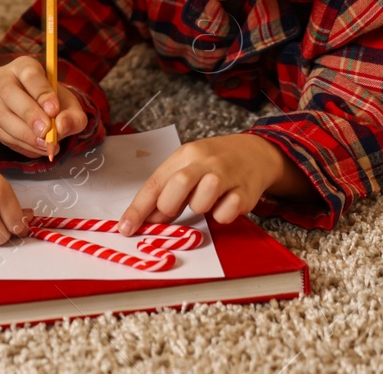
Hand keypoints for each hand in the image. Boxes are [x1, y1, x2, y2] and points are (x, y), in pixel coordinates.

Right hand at [0, 55, 87, 159]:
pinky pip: (3, 134)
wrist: (44, 115)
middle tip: (46, 130)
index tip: (54, 110)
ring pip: (2, 116)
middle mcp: (3, 79)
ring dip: (25, 134)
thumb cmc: (55, 104)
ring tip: (47, 143)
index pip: (29, 74)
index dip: (41, 92)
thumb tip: (60, 126)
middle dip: (28, 113)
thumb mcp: (71, 108)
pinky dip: (23, 144)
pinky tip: (39, 147)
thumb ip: (72, 116)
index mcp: (24, 66)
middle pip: (8, 91)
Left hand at [118, 134, 288, 234]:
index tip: (126, 228)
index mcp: (185, 155)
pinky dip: (221, 215)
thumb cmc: (215, 163)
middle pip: (177, 185)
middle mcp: (205, 161)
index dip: (138, 208)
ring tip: (207, 201)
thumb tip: (149, 218)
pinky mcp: (246, 192)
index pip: (155, 183)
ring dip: (200, 208)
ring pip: (203, 201)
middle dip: (169, 206)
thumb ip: (168, 190)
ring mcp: (227, 175)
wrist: (256, 153)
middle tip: (174, 211)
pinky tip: (225, 203)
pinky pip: (225, 214)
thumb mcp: (188, 167)